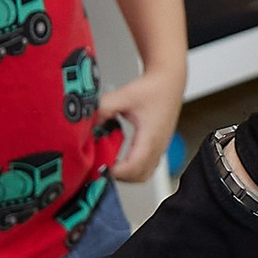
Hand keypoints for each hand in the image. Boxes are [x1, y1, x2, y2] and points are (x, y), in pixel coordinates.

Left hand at [98, 62, 185, 181]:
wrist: (169, 81)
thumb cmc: (153, 88)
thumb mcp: (124, 95)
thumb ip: (104, 108)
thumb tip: (88, 123)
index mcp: (150, 137)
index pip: (133, 167)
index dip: (114, 171)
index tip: (99, 164)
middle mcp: (158, 146)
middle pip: (139, 176)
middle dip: (118, 176)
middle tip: (101, 165)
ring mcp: (160, 148)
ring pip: (144, 175)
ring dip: (126, 174)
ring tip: (109, 161)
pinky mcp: (159, 146)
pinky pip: (147, 167)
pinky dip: (133, 168)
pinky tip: (120, 156)